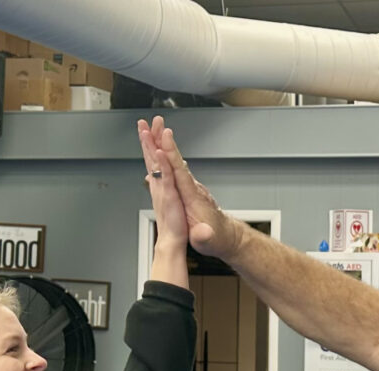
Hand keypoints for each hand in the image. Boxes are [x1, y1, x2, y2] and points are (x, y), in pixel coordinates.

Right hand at [140, 115, 241, 260]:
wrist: (226, 236)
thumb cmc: (216, 238)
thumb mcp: (208, 241)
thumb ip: (204, 236)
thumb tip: (203, 234)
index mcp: (192, 196)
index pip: (179, 171)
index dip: (172, 155)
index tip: (165, 138)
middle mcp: (192, 187)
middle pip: (175, 159)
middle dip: (164, 140)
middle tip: (154, 122)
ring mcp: (190, 186)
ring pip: (174, 161)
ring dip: (163, 144)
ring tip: (152, 128)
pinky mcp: (187, 189)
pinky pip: (174, 167)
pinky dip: (165, 156)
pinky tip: (157, 150)